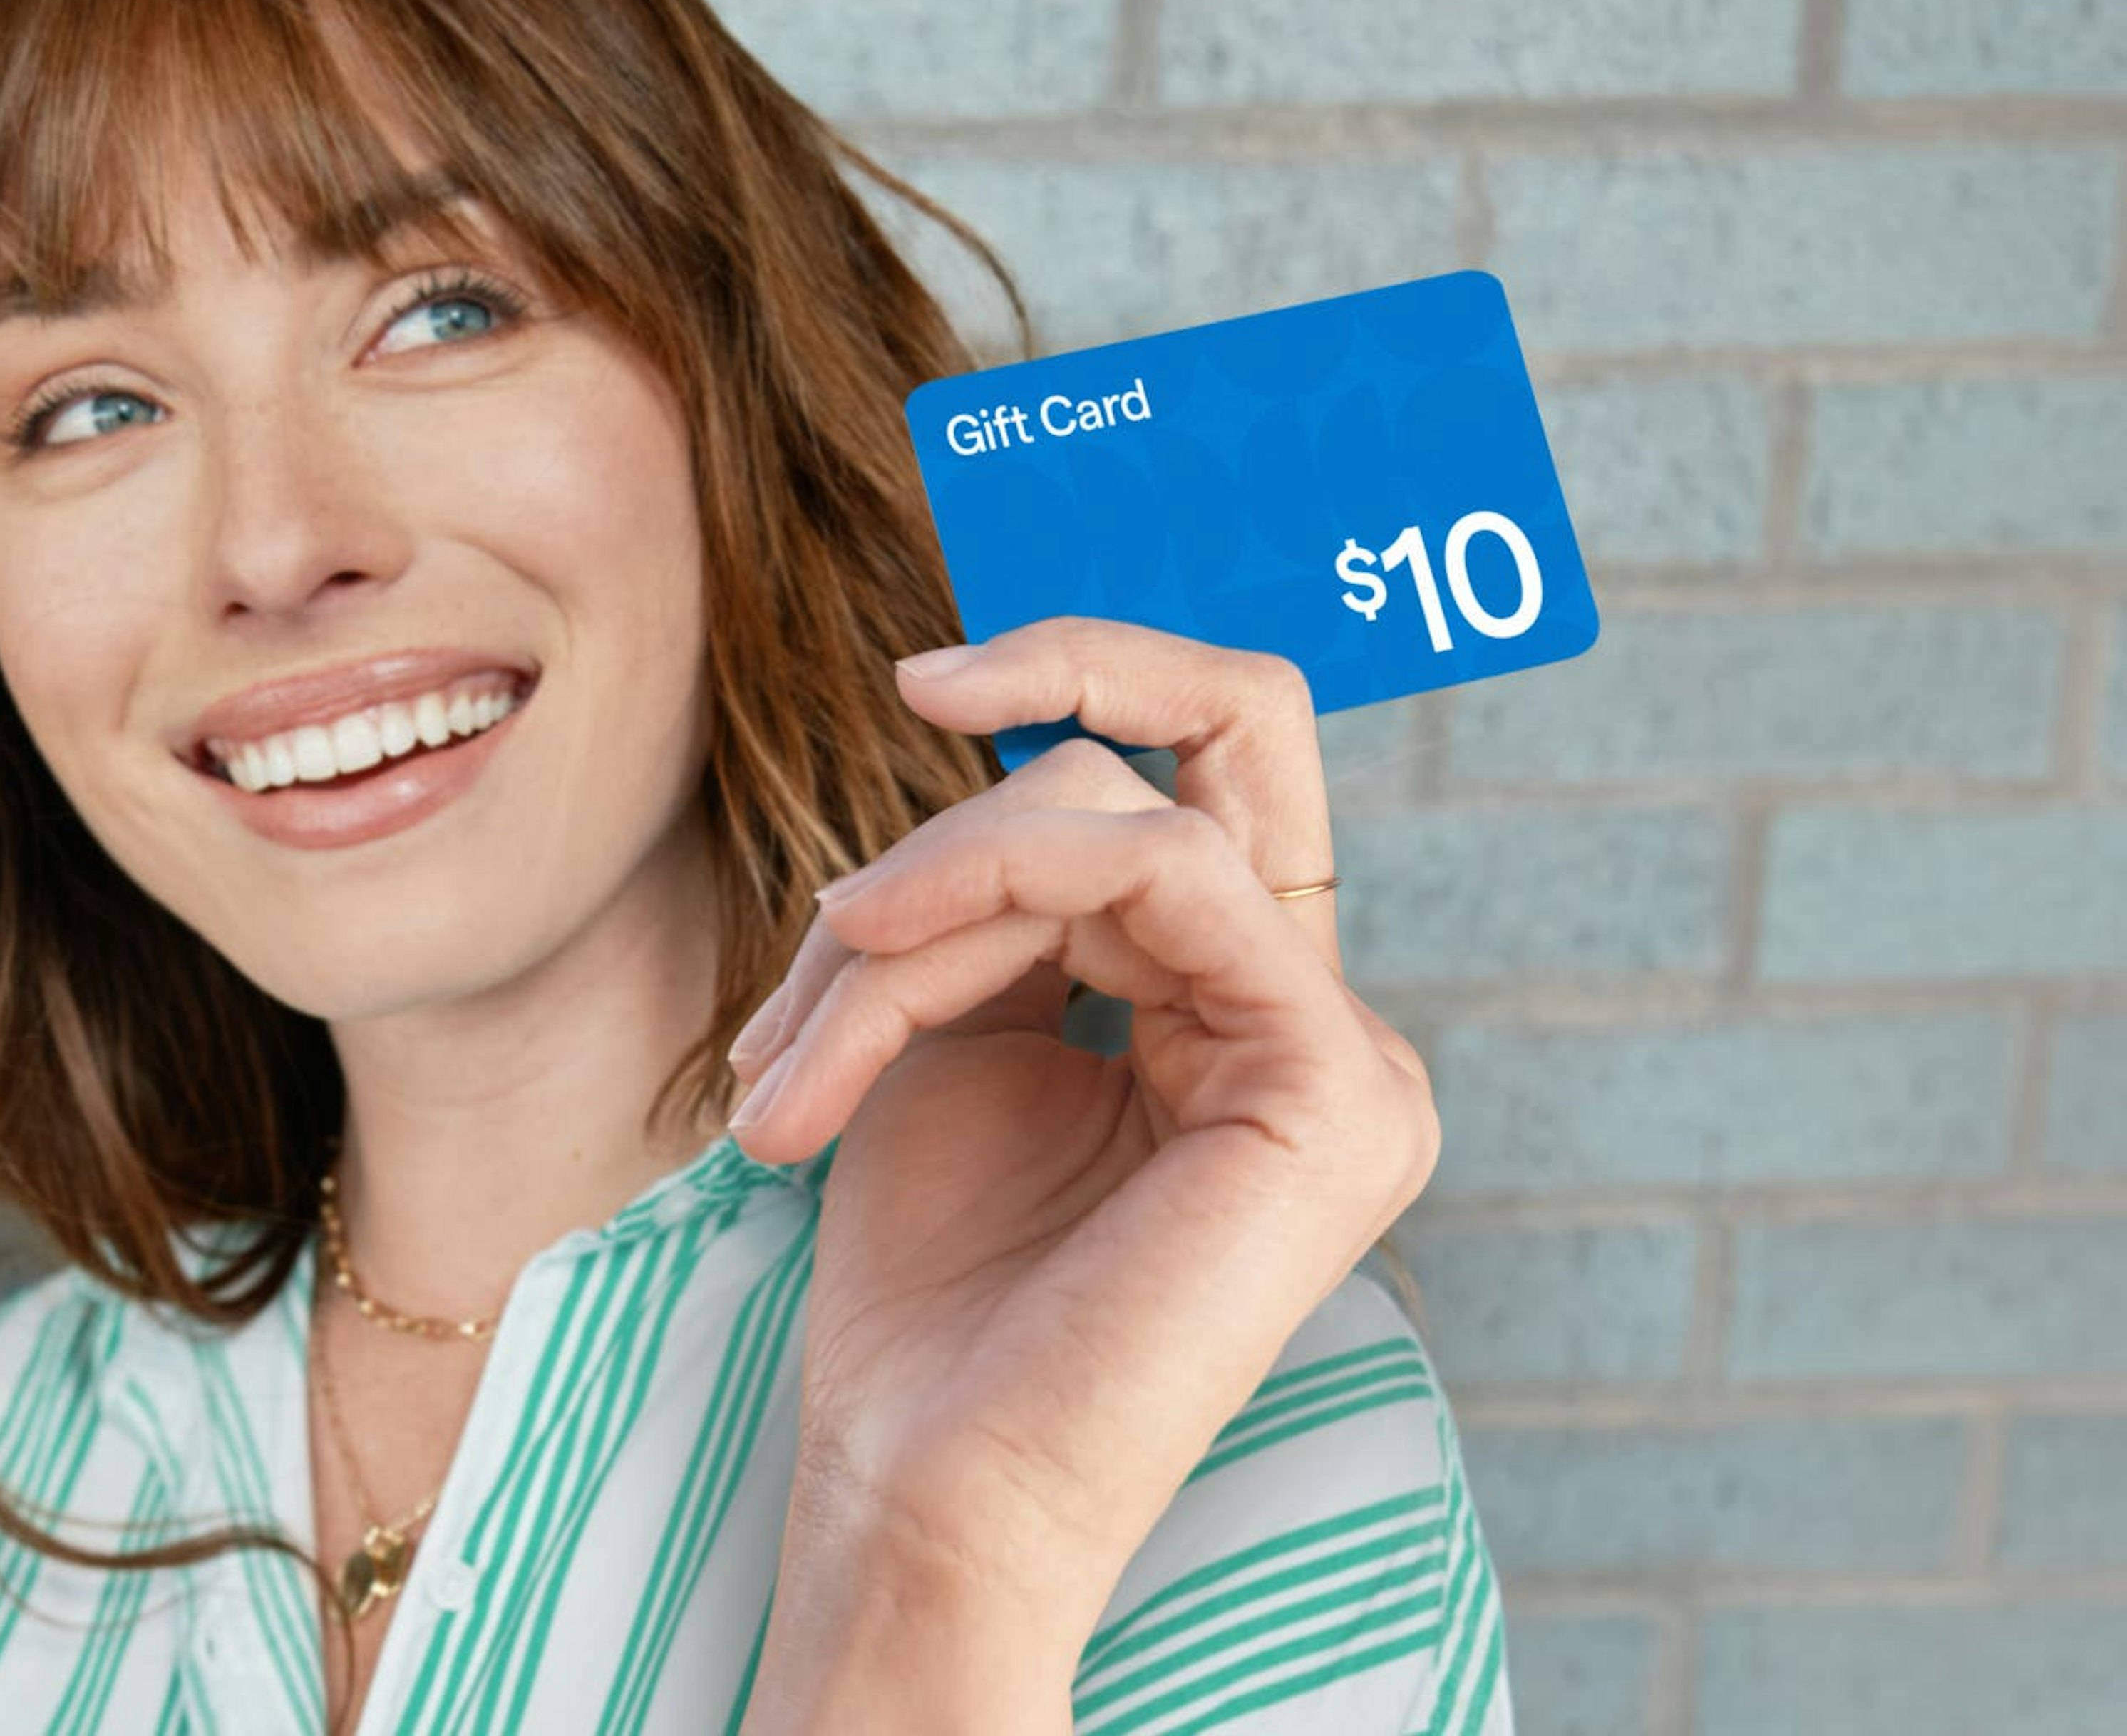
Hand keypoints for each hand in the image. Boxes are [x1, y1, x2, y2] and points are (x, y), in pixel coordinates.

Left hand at [727, 617, 1439, 1618]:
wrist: (924, 1477)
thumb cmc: (928, 1281)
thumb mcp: (954, 1022)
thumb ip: (1004, 889)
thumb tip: (1001, 744)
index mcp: (1244, 1007)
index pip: (1208, 763)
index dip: (1091, 672)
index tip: (928, 681)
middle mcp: (1317, 1020)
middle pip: (1213, 737)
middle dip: (1026, 724)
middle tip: (873, 813)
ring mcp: (1349, 1056)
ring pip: (1117, 817)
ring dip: (916, 906)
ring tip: (802, 1059)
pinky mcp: (1334, 1085)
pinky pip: (1162, 871)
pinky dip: (980, 901)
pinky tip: (869, 1001)